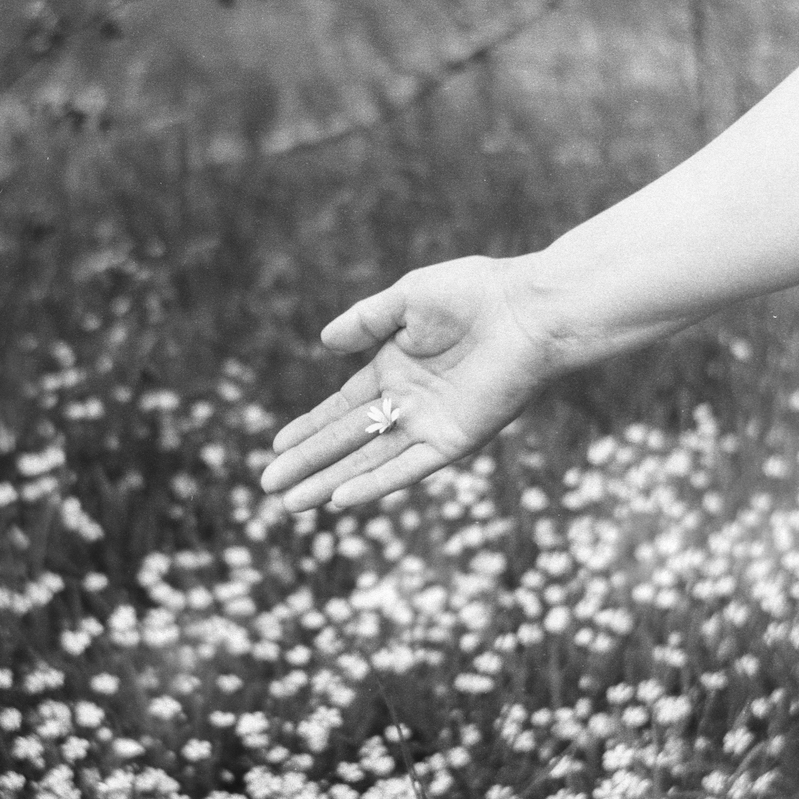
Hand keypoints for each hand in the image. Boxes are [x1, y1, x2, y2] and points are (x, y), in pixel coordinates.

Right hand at [260, 255, 558, 511]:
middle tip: (268, 486)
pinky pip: (409, 467)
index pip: (342, 407)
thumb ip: (367, 321)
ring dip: (330, 482)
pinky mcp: (456, 439)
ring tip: (291, 504)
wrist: (530, 311)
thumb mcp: (408, 300)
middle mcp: (410, 402)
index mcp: (396, 367)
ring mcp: (431, 424)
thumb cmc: (475, 294)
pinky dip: (376, 483)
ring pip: (369, 460)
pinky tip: (341, 499)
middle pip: (347, 440)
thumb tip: (325, 341)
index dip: (309, 427)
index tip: (276, 447)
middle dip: (308, 462)